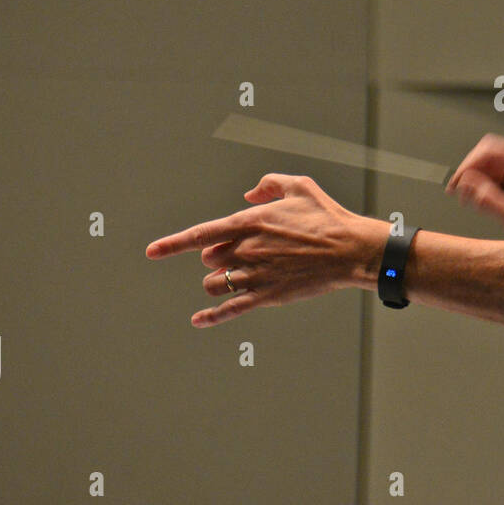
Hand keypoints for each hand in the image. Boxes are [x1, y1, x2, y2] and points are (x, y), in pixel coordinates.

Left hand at [145, 173, 376, 327]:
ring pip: (215, 284)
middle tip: (241, 253)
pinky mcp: (267, 295)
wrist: (350, 250)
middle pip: (210, 260)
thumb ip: (269, 183)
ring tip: (236, 277)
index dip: (172, 244)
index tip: (153, 252)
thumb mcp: (300, 186)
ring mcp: (254, 275)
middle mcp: (246, 249)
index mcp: (250, 221)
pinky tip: (198, 321)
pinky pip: (230, 309)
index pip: (200, 234)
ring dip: (218, 281)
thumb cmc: (328, 217)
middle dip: (218, 257)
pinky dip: (211, 317)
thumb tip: (249, 194)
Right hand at [446, 133, 503, 239]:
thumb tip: (464, 182)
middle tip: (458, 192)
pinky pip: (498, 175)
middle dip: (472, 173)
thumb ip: (486, 197)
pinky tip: (483, 201)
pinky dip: (487, 187)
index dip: (469, 165)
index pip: (491, 150)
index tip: (457, 182)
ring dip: (478, 181)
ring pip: (491, 166)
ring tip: (471, 200)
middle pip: (489, 155)